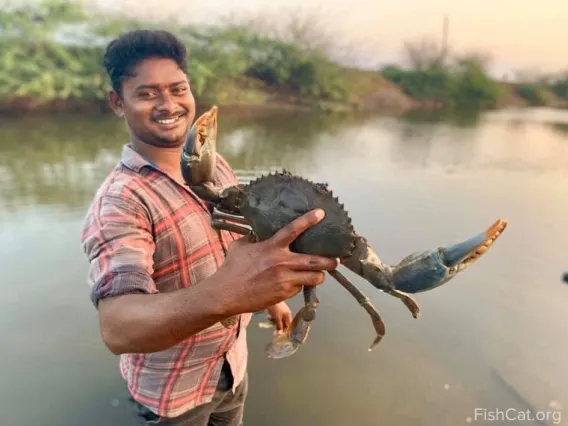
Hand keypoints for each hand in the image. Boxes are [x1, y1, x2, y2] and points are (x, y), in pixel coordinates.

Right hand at [214, 208, 337, 315]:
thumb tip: (257, 232)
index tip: (321, 213)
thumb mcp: (240, 246)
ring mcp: (285, 279)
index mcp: (271, 247)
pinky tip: (294, 285)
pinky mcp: (284, 293)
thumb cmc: (231, 269)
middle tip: (336, 260)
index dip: (308, 220)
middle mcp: (282, 261)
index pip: (293, 229)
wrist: (226, 293)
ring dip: (319, 276)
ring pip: (314, 277)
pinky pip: (300, 288)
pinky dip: (300, 286)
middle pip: (315, 260)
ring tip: (319, 274)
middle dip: (330, 261)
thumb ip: (253, 238)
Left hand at [266, 301, 291, 335]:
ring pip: (278, 319)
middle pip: (283, 323)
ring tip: (270, 319)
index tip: (278, 335)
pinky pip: (275, 316)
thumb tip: (280, 334)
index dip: (284, 331)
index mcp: (288, 315)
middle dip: (278, 327)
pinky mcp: (276, 308)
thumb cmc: (275, 308)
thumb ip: (279, 326)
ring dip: (274, 321)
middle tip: (273, 332)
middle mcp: (286, 313)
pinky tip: (268, 316)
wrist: (269, 296)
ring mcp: (281, 310)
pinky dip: (272, 317)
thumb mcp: (277, 318)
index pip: (288, 326)